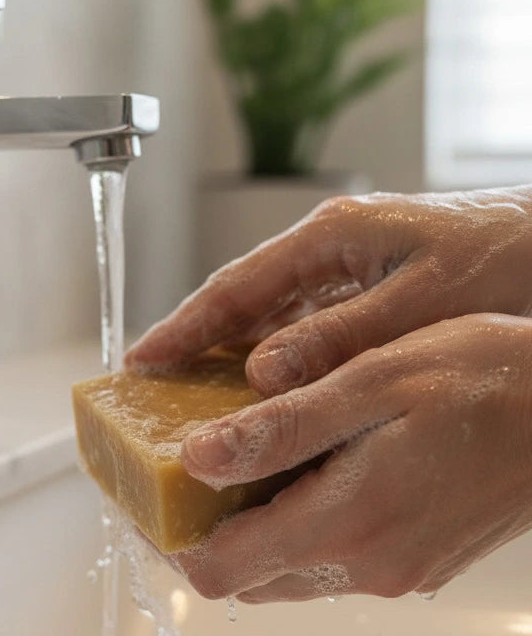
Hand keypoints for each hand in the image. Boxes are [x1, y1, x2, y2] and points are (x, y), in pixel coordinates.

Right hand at [126, 188, 531, 397]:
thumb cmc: (508, 260)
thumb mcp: (422, 301)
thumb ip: (341, 334)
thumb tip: (262, 371)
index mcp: (331, 238)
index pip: (236, 286)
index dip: (183, 326)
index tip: (141, 360)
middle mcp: (327, 252)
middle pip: (240, 300)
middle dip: (192, 340)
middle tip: (148, 385)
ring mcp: (343, 272)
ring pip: (266, 317)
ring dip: (227, 354)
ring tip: (187, 397)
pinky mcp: (361, 294)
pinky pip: (299, 331)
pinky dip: (272, 362)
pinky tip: (257, 394)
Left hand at [168, 314, 531, 601]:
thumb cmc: (484, 381)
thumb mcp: (370, 385)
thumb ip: (280, 431)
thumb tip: (198, 459)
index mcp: (346, 524)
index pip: (218, 569)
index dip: (169, 537)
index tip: (147, 494)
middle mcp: (367, 566)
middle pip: (245, 576)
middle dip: (202, 530)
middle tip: (182, 467)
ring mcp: (394, 569)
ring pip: (285, 567)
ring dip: (248, 525)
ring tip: (234, 458)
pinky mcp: (412, 558)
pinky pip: (327, 555)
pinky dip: (295, 521)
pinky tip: (297, 467)